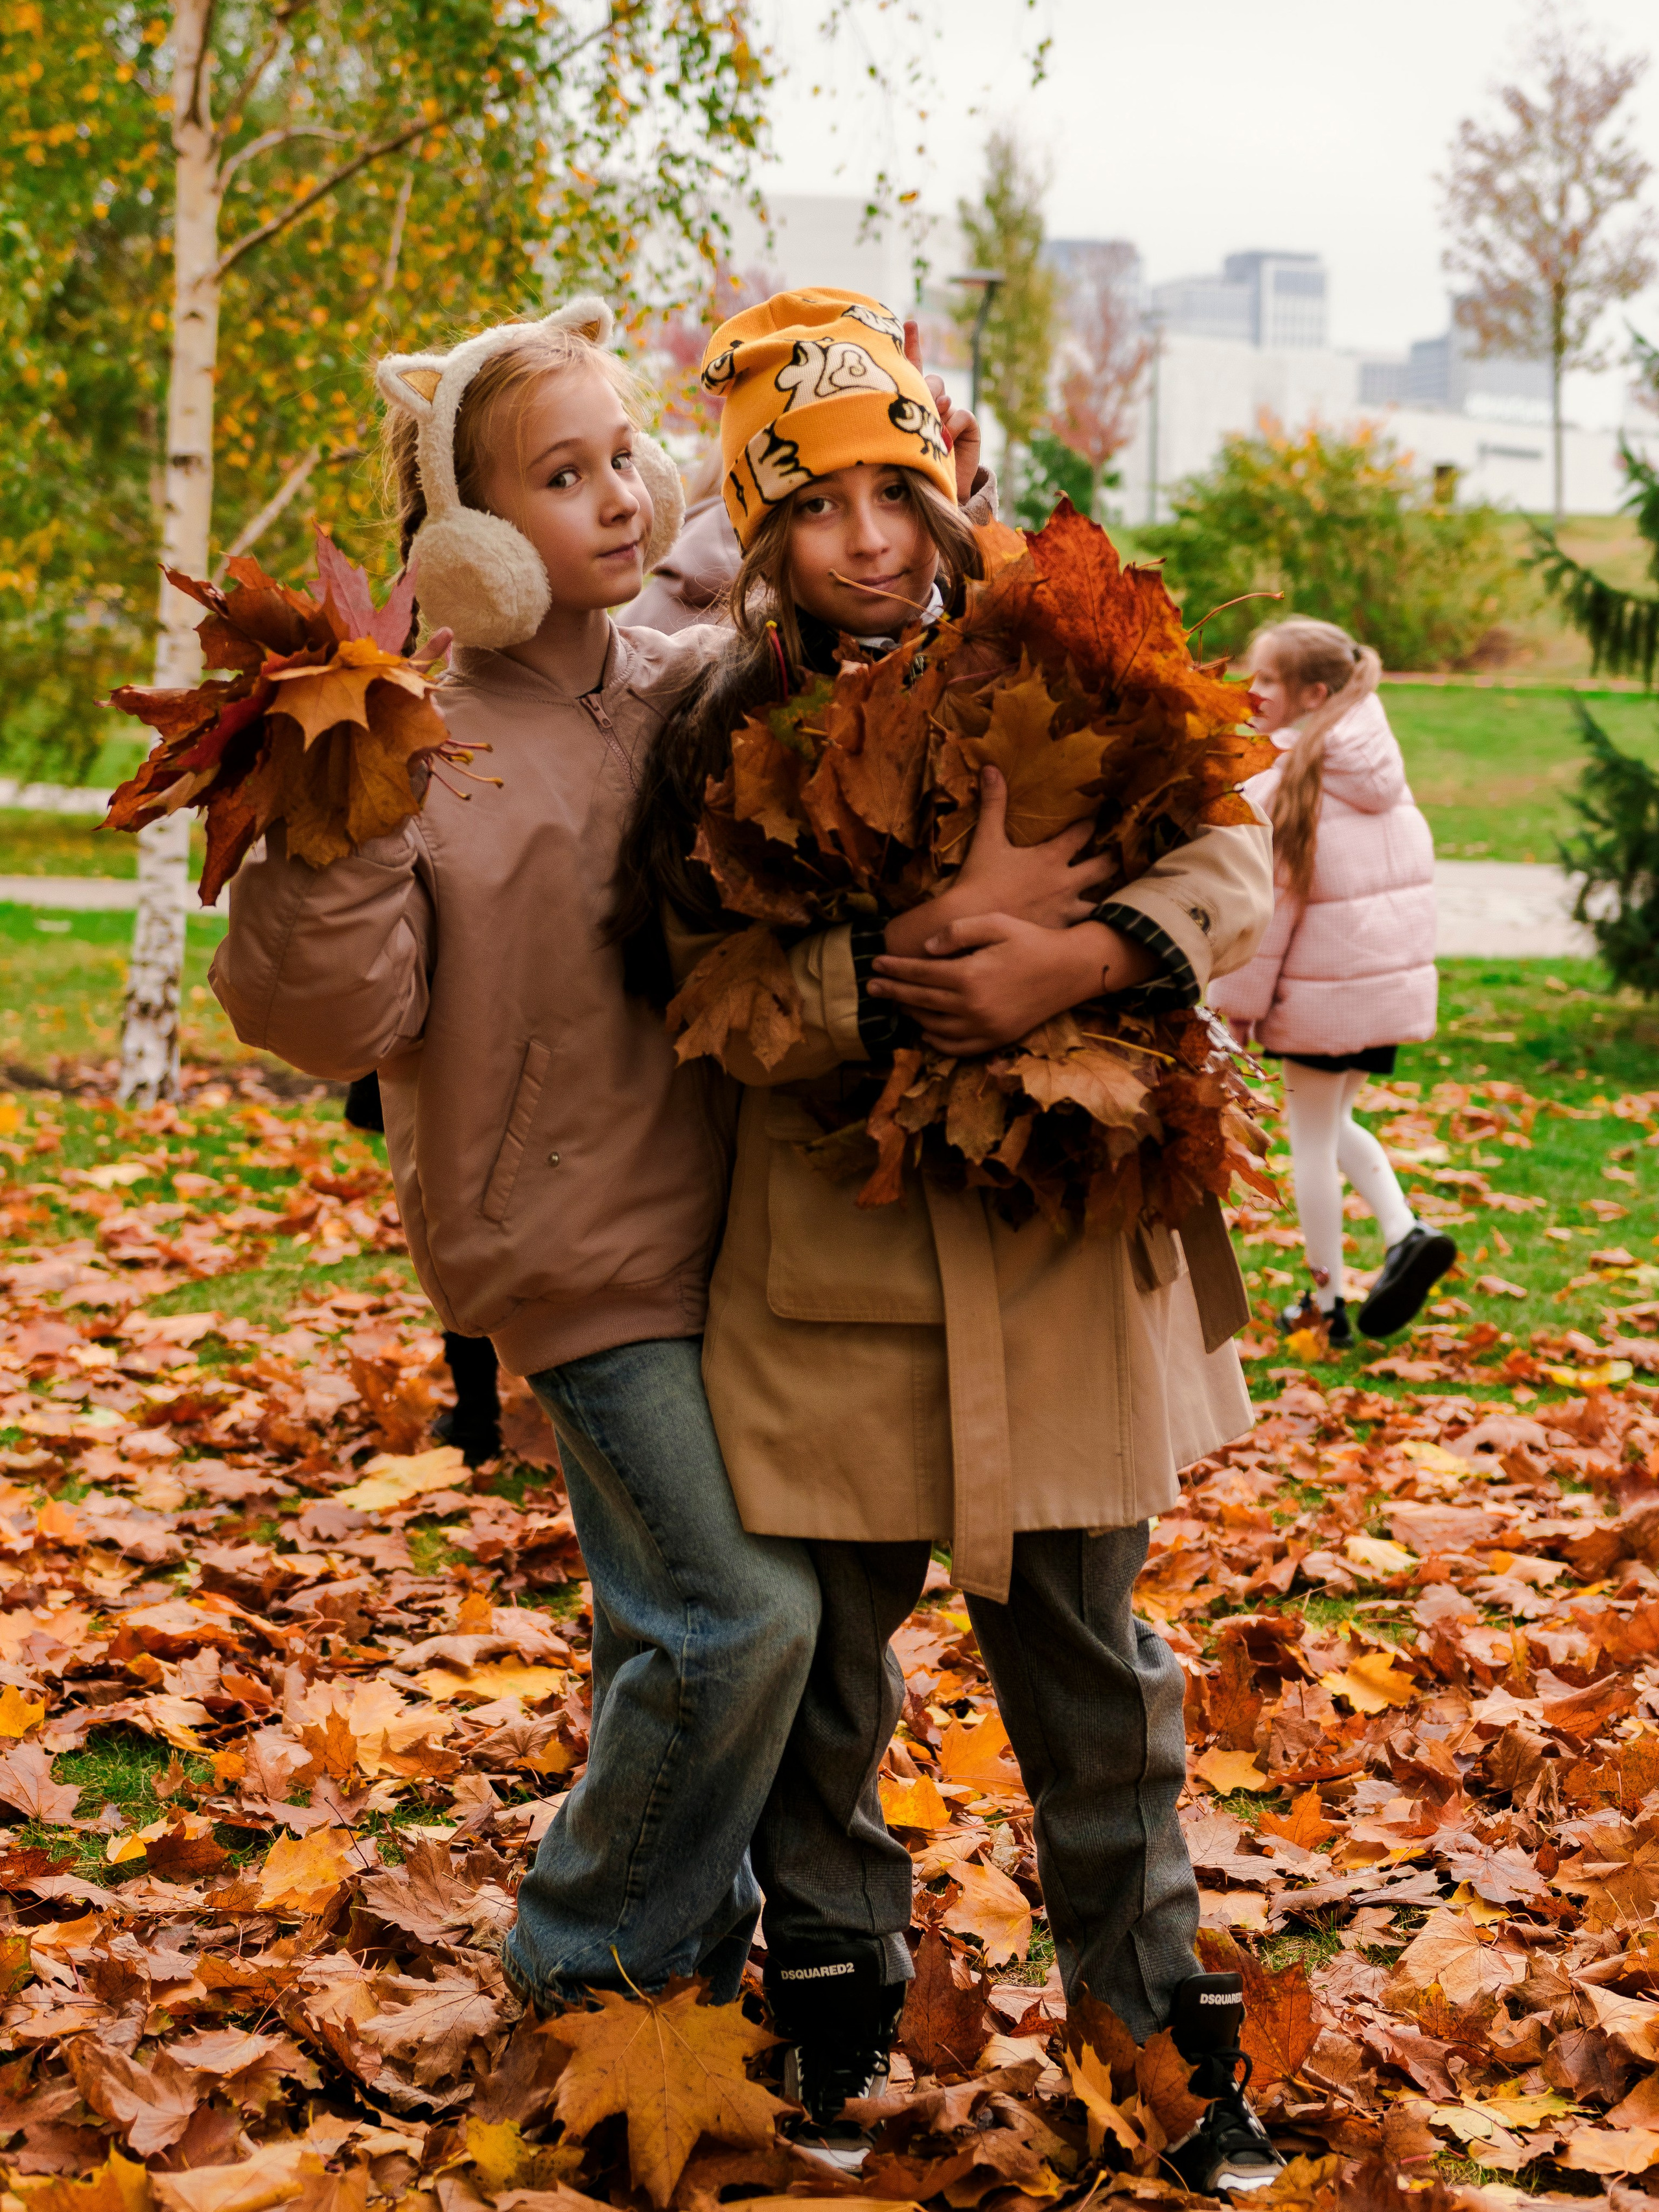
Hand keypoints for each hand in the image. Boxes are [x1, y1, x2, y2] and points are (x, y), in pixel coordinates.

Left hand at [869, 916, 1157, 1055]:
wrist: (1070, 970)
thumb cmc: (1032, 941)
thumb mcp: (996, 923)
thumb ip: (958, 931)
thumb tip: (926, 947)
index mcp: (969, 976)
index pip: (919, 974)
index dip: (894, 969)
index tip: (876, 964)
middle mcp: (972, 1007)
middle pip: (920, 1002)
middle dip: (893, 993)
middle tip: (872, 987)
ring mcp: (985, 1028)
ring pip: (934, 1027)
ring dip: (911, 1015)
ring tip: (899, 1003)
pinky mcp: (997, 1039)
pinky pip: (957, 1048)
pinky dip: (936, 1042)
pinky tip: (926, 1031)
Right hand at [882, 766, 1109, 957]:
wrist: (969, 922)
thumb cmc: (977, 880)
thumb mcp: (986, 838)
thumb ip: (993, 803)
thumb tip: (991, 767)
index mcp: (1051, 856)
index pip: (1084, 832)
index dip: (1093, 823)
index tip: (1100, 816)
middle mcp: (1066, 882)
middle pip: (1104, 866)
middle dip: (1111, 858)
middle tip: (1116, 854)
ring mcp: (1065, 910)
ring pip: (1101, 901)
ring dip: (1107, 895)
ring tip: (1114, 894)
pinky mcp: (1059, 932)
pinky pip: (1084, 928)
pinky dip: (1091, 925)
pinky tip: (1093, 927)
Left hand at [905, 318, 982, 502]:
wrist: (935, 497)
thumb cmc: (907, 471)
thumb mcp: (897, 438)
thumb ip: (903, 412)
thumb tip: (932, 395)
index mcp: (908, 405)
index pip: (910, 370)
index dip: (911, 346)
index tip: (910, 322)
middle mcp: (930, 405)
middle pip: (928, 380)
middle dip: (922, 392)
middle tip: (915, 413)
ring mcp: (950, 414)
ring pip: (943, 394)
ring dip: (935, 411)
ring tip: (930, 432)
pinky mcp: (967, 426)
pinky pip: (961, 414)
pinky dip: (953, 428)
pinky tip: (947, 443)